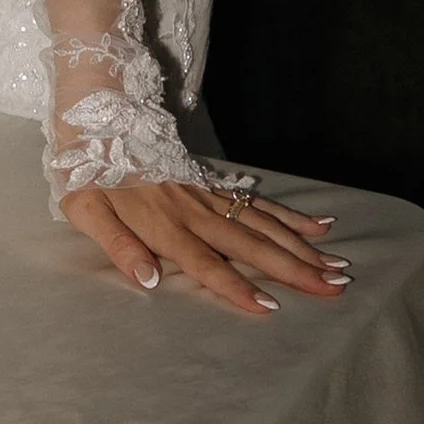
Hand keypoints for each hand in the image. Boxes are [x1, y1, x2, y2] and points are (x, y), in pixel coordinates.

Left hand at [63, 178, 350, 315]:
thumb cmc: (86, 171)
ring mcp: (207, 195)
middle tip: (334, 288)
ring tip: (338, 267)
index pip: (207, 264)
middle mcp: (193, 211)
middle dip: (294, 269)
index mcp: (163, 225)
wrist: (97, 116)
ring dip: (302, 247)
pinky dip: (289, 214)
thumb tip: (149, 280)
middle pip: (251, 245)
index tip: (271, 307)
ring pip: (263, 224)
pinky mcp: (211, 183)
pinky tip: (319, 225)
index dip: (237, 287)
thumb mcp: (85, 210)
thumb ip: (118, 245)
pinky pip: (257, 201)